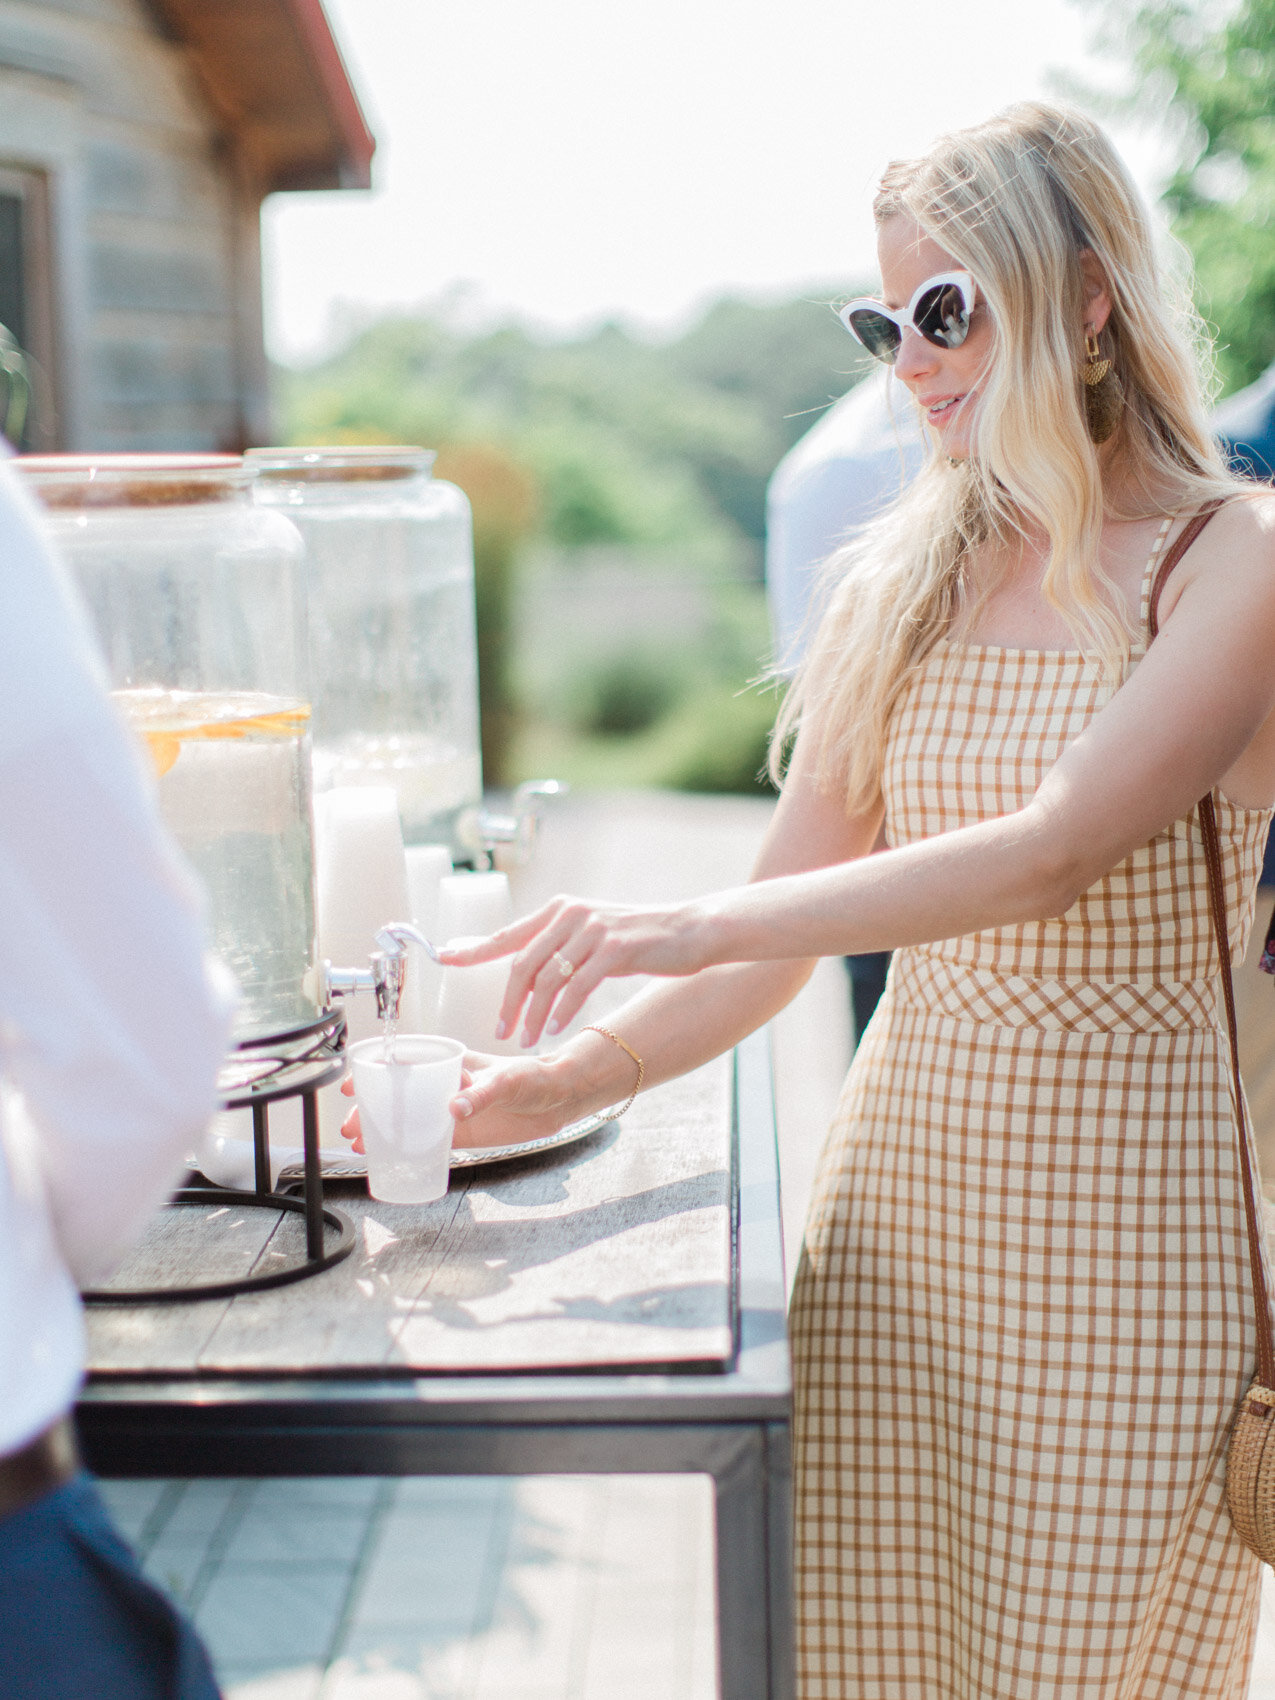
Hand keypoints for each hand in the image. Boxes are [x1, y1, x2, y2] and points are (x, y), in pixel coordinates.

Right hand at [339, 1051, 587, 1153]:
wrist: (560, 1098)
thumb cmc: (534, 1076)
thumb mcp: (507, 1080)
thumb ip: (480, 1094)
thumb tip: (454, 1108)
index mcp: (451, 1063)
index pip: (405, 1062)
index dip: (375, 1071)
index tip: (354, 1083)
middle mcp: (446, 1086)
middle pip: (399, 1096)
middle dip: (371, 1109)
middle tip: (352, 1125)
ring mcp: (453, 1111)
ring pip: (409, 1120)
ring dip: (384, 1130)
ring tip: (361, 1144)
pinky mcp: (464, 1134)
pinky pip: (430, 1142)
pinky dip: (410, 1149)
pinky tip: (393, 1158)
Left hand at [437, 893, 711, 1047]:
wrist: (689, 930)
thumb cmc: (638, 938)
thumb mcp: (591, 933)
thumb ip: (558, 945)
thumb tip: (522, 968)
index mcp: (560, 909)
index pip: (507, 934)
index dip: (473, 949)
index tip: (444, 958)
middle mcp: (571, 914)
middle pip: (523, 964)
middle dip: (508, 1003)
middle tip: (502, 1032)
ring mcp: (593, 929)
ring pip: (547, 979)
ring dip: (534, 1015)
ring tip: (529, 1039)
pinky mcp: (615, 948)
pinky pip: (577, 986)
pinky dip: (562, 1012)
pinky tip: (557, 1029)